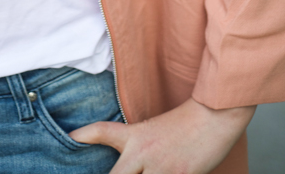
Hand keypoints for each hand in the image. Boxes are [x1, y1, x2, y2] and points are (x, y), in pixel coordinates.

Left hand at [70, 95, 254, 173]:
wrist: (214, 116)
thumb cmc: (184, 124)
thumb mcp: (151, 130)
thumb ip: (132, 146)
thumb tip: (125, 163)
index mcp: (134, 137)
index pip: (102, 132)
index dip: (83, 135)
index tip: (71, 137)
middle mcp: (142, 153)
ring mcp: (161, 168)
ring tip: (144, 172)